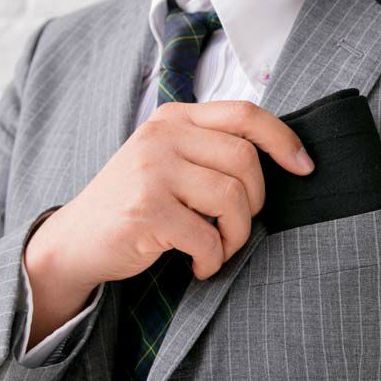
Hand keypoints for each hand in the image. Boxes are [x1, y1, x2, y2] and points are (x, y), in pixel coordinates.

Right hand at [26, 100, 314, 288]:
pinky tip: (199, 266)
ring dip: (236, 236)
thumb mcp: (164, 160)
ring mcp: (152, 171)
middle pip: (246, 161)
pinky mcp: (146, 210)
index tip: (305, 167)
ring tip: (218, 250)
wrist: (75, 240)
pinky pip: (207, 238)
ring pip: (232, 199)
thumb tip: (275, 160)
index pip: (244, 114)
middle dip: (256, 203)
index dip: (284, 140)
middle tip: (237, 227)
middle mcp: (162, 137)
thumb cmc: (131, 203)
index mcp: (173, 118)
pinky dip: (213, 260)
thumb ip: (206, 149)